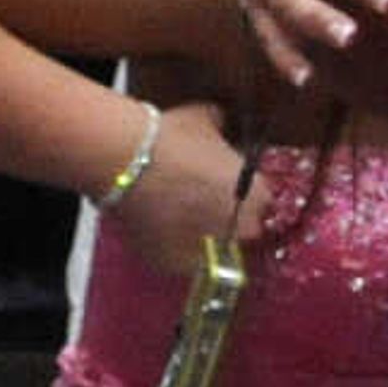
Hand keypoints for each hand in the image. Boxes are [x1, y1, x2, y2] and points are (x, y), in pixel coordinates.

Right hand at [105, 100, 267, 275]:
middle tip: (202, 206)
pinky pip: (183, 262)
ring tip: (180, 220)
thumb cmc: (172, 137)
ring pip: (216, 252)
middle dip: (228, 221)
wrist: (124, 160)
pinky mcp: (175, 266)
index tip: (226, 192)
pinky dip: (175, 249)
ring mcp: (212, 253)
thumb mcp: (208, 120)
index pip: (264, 204)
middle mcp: (245, 231)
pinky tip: (161, 231)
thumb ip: (224, 128)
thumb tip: (222, 123)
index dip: (244, 198)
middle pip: (245, 232)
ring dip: (205, 240)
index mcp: (262, 196)